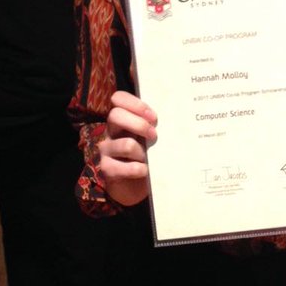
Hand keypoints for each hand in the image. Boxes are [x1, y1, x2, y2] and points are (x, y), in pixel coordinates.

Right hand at [98, 90, 156, 206]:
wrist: (135, 187)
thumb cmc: (146, 157)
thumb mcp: (150, 139)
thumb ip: (154, 126)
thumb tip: (177, 116)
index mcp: (122, 120)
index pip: (118, 99)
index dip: (135, 104)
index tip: (153, 117)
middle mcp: (111, 132)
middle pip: (115, 115)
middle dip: (139, 124)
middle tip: (154, 135)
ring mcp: (107, 150)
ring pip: (125, 144)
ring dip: (142, 152)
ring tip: (149, 159)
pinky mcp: (107, 169)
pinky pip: (124, 168)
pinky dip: (139, 170)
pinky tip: (145, 171)